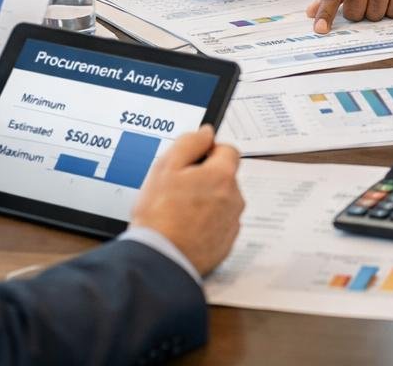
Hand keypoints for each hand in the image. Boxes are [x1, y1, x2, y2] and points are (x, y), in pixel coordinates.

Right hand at [129, 125, 244, 275]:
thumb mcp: (166, 167)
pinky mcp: (226, 244)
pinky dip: (206, 223)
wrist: (158, 259)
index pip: (228, 149)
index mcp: (222, 176)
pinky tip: (185, 228)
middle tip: (178, 189)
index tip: (192, 162)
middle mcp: (234, 199)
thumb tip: (206, 132)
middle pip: (225, 177)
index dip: (209, 152)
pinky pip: (219, 224)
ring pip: (222, 201)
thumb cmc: (159, 214)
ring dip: (206, 201)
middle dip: (206, 178)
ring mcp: (232, 223)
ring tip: (178, 211)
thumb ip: (189, 143)